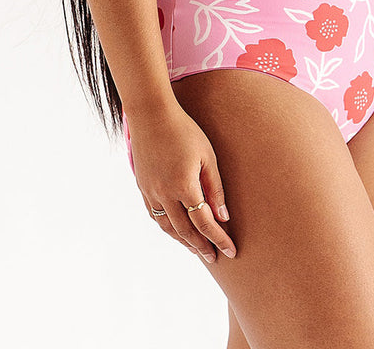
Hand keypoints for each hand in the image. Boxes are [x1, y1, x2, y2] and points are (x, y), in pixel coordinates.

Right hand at [127, 103, 237, 263]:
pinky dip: (166, 227)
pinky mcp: (142, 187)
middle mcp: (165, 194)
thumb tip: (224, 216)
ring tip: (196, 249)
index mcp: (184, 186)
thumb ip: (215, 188)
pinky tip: (175, 230)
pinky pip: (154, 215)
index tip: (231, 252)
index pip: (205, 223)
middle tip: (214, 258)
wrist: (151, 115)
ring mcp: (151, 192)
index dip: (219, 239)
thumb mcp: (207, 155)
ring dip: (183, 241)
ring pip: (167, 227)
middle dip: (201, 246)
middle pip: (185, 231)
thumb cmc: (184, 131)